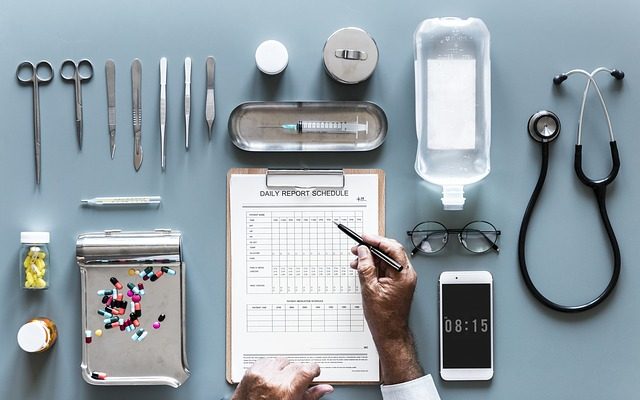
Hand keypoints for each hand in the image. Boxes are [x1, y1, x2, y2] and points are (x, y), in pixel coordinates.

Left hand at [231, 358, 333, 399]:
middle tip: (293, 384)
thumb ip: (311, 396)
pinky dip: (270, 367)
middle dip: (297, 373)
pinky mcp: (252, 371)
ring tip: (279, 382)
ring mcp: (262, 375)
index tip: (313, 372)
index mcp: (288, 391)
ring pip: (282, 360)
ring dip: (283, 369)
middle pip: (296, 365)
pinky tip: (269, 378)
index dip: (313, 369)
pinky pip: (267, 360)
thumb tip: (326, 388)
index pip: (308, 369)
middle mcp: (275, 381)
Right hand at [350, 234, 422, 383]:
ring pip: (385, 260)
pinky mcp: (396, 283)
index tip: (364, 238)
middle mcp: (405, 275)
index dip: (377, 241)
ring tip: (356, 261)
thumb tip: (363, 252)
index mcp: (403, 275)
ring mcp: (401, 279)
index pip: (392, 249)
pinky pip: (384, 269)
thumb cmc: (384, 317)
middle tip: (357, 247)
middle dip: (372, 248)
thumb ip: (366, 267)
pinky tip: (362, 268)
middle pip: (390, 252)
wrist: (389, 333)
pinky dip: (373, 267)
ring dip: (370, 258)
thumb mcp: (370, 289)